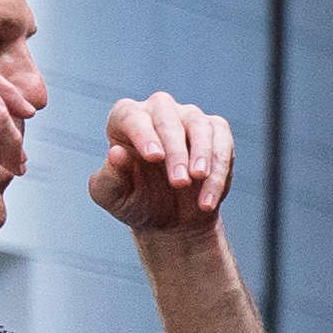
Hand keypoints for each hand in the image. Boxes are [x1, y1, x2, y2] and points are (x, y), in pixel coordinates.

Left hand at [87, 92, 235, 239]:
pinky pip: (222, 141)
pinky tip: (208, 198)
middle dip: (175, 149)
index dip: (143, 134)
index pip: (132, 117)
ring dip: (201, 154)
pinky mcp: (216, 132)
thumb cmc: (138, 202)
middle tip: (179, 182)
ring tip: (198, 181)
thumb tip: (116, 153)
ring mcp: (188, 118)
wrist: (172, 220)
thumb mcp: (116, 198)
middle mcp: (157, 111)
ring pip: (199, 125)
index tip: (154, 158)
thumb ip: (110, 179)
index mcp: (126, 120)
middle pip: (167, 117)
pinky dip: (219, 169)